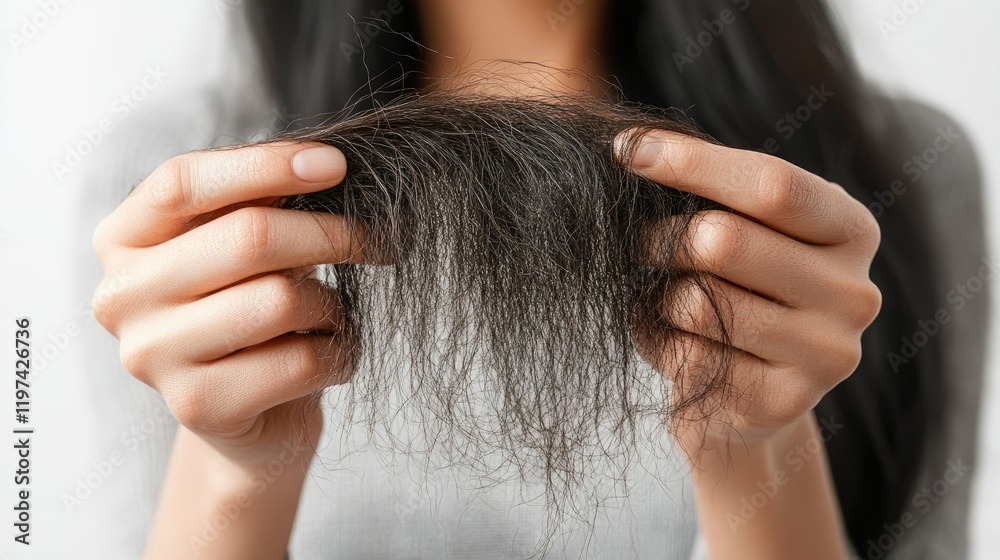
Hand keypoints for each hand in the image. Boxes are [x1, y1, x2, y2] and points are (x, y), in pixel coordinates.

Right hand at [92, 142, 360, 465]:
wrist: (253, 417)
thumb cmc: (252, 312)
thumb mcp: (243, 251)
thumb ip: (260, 206)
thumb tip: (326, 166)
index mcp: (123, 240)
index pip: (184, 181)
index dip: (265, 165)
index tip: (337, 165)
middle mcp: (121, 296)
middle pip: (248, 236)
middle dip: (331, 233)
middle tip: (377, 241)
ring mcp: (151, 356)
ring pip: (281, 300)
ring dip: (332, 304)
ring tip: (332, 314)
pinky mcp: (197, 406)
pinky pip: (301, 360)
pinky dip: (339, 352)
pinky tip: (331, 353)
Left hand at [618, 130, 881, 451]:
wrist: (748, 403)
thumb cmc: (738, 294)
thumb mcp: (746, 233)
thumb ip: (715, 194)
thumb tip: (633, 146)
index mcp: (852, 230)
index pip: (772, 184)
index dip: (693, 163)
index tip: (627, 149)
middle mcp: (855, 293)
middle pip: (726, 242)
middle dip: (662, 237)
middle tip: (639, 243)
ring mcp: (827, 354)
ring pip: (698, 303)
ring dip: (658, 297)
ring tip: (662, 300)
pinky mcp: (786, 403)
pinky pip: (689, 357)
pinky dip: (660, 344)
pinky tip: (674, 346)